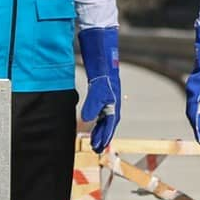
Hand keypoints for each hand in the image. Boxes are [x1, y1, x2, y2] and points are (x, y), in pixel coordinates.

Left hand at [78, 27, 120, 152]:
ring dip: (99, 128)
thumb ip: (92, 104)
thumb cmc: (102, 68)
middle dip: (103, 135)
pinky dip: (96, 117)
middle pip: (109, 122)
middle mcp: (112, 100)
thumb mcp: (97, 88)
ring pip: (105, 116)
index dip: (105, 135)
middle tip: (96, 148)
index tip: (99, 146)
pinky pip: (100, 108)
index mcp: (114, 101)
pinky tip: (90, 120)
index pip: (110, 123)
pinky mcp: (101, 90)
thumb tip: (86, 120)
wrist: (102, 51)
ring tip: (93, 139)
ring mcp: (107, 95)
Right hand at [185, 73, 199, 143]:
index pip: (195, 119)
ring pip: (193, 114)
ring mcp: (191, 96)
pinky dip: (198, 117)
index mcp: (194, 100)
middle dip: (198, 130)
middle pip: (193, 118)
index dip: (199, 130)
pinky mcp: (193, 93)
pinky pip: (194, 108)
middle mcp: (190, 99)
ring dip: (198, 124)